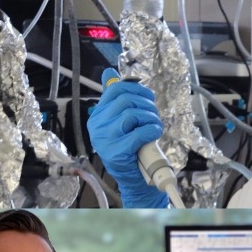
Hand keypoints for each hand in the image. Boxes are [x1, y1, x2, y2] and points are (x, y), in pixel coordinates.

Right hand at [87, 67, 167, 207]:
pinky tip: (154, 134)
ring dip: (151, 118)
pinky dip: (152, 130)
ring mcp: (105, 140)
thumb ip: (114, 98)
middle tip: (153, 116)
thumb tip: (108, 72)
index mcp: (97, 115)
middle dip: (147, 105)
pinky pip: (139, 132)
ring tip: (154, 126)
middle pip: (126, 100)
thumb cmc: (130, 148)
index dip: (137, 89)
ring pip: (132, 114)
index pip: (115, 89)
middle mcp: (97, 126)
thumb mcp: (119, 122)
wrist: (133, 178)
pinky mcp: (116, 152)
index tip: (147, 98)